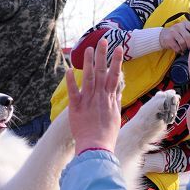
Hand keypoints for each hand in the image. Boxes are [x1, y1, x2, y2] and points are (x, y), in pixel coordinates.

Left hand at [66, 39, 123, 154]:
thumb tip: (118, 93)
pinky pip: (73, 92)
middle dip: (103, 55)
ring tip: (89, 49)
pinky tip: (69, 69)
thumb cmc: (107, 137)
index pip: (114, 76)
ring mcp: (88, 102)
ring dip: (89, 63)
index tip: (119, 48)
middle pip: (102, 72)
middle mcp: (100, 98)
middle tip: (104, 40)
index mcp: (110, 100)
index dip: (116, 61)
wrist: (96, 149)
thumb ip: (116, 103)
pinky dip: (71, 81)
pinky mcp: (76, 108)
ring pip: (89, 78)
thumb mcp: (116, 118)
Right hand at [159, 20, 189, 52]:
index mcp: (185, 23)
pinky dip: (179, 51)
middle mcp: (179, 26)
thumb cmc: (178, 34)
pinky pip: (176, 47)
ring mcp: (173, 32)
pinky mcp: (168, 39)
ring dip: (184, 48)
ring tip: (185, 49)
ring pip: (182, 43)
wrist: (163, 35)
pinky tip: (180, 51)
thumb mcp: (185, 30)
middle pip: (188, 37)